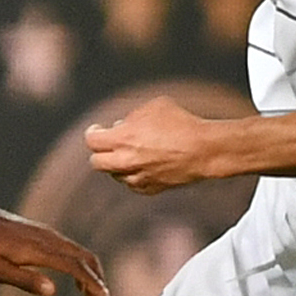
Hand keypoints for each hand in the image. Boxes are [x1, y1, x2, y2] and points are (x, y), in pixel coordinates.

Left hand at [0, 204, 108, 295]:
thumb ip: (24, 280)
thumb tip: (52, 291)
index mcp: (38, 250)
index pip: (75, 266)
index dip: (91, 283)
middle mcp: (48, 240)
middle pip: (85, 257)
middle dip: (97, 280)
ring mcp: (48, 235)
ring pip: (80, 252)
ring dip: (91, 273)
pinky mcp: (44, 235)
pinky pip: (71, 250)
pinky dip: (81, 265)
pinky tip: (76, 279)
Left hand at [86, 96, 222, 194]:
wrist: (204, 149)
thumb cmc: (182, 123)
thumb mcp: (154, 106)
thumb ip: (133, 115)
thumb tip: (123, 124)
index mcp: (122, 138)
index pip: (91, 141)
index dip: (93, 133)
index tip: (97, 129)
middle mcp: (125, 161)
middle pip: (96, 163)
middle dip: (100, 152)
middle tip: (109, 145)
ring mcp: (137, 178)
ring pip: (115, 176)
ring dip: (118, 165)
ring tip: (132, 153)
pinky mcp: (151, 189)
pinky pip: (133, 185)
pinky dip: (134, 176)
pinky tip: (143, 166)